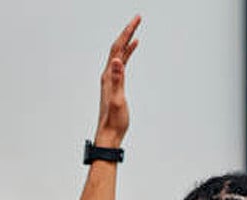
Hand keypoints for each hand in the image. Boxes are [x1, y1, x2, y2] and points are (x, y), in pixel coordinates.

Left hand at [95, 15, 140, 147]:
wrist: (108, 135)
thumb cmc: (113, 121)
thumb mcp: (117, 100)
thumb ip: (116, 80)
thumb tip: (117, 61)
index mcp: (108, 75)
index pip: (118, 48)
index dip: (127, 33)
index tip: (137, 20)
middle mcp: (108, 74)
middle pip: (117, 47)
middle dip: (128, 31)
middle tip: (138, 18)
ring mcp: (111, 79)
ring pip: (120, 54)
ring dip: (128, 40)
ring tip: (136, 29)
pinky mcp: (115, 84)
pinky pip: (122, 63)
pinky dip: (128, 53)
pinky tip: (133, 49)